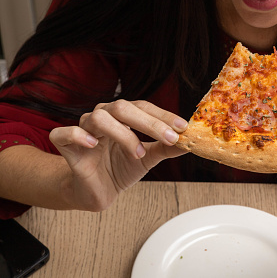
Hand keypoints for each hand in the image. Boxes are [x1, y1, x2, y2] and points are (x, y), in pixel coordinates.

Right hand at [49, 100, 187, 210]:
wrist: (97, 191)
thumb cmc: (121, 168)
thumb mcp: (149, 157)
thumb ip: (166, 148)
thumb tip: (190, 142)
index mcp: (122, 115)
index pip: (143, 107)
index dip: (163, 116)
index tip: (183, 128)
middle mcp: (103, 115)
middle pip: (123, 107)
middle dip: (150, 123)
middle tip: (170, 138)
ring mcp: (83, 128)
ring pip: (99, 118)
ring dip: (123, 134)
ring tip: (138, 153)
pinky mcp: (65, 145)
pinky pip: (65, 133)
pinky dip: (79, 136)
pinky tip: (94, 145)